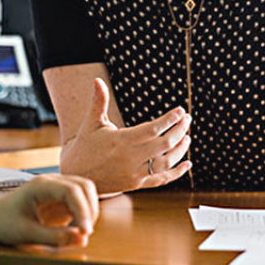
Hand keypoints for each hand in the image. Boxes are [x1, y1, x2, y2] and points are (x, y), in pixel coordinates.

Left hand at [0, 174, 98, 246]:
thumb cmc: (4, 223)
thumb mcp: (27, 234)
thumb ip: (54, 237)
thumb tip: (81, 239)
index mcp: (42, 185)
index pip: (72, 190)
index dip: (83, 210)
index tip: (85, 232)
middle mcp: (52, 181)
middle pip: (84, 186)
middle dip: (89, 209)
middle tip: (84, 234)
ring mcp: (56, 188)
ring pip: (84, 191)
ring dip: (88, 211)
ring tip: (79, 233)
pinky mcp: (59, 197)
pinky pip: (78, 201)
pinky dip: (82, 214)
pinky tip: (74, 230)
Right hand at [61, 78, 191, 193]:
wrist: (77, 176)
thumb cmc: (84, 146)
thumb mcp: (91, 122)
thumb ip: (99, 101)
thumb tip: (97, 80)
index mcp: (121, 141)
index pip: (153, 129)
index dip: (169, 120)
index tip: (180, 111)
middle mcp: (131, 158)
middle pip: (164, 145)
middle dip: (180, 130)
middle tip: (187, 119)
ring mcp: (135, 174)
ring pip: (166, 163)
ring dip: (180, 149)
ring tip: (188, 136)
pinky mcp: (136, 185)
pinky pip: (161, 180)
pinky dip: (176, 173)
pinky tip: (187, 165)